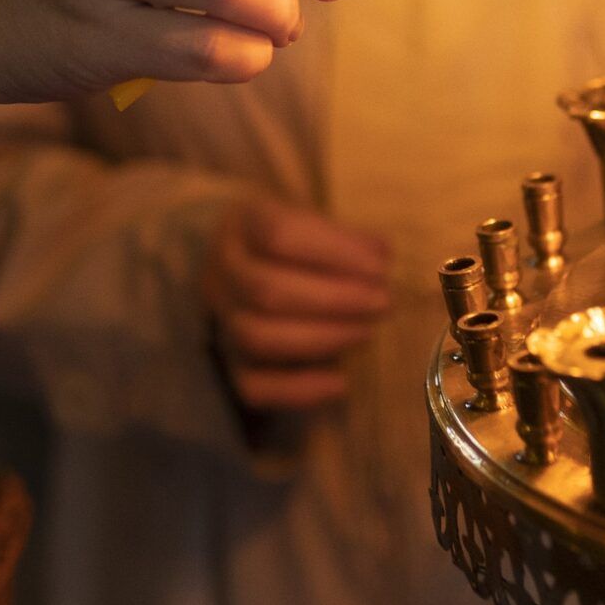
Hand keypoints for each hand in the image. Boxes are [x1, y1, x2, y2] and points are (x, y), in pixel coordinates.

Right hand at [203, 199, 390, 414]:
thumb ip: (347, 235)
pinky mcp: (230, 361)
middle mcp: (222, 270)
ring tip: (366, 332)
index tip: (381, 264)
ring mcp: (222, 318)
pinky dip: (299, 389)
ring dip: (321, 338)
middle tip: (383, 303)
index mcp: (242, 222)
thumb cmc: (301, 236)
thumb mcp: (317, 215)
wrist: (258, 261)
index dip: (333, 251)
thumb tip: (381, 255)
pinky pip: (253, 386)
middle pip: (266, 290)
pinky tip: (341, 382)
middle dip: (334, 300)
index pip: (278, 232)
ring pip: (256, 337)